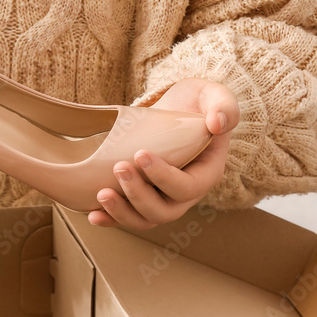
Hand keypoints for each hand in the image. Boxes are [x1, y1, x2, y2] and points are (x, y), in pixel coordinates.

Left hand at [88, 78, 237, 229]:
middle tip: (119, 167)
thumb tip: (217, 123)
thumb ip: (224, 106)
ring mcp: (163, 199)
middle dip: (139, 195)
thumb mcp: (214, 96)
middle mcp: (185, 194)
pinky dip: (111, 220)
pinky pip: (128, 217)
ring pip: (145, 220)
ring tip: (102, 194)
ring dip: (122, 212)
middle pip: (164, 211)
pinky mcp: (143, 197)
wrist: (178, 110)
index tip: (141, 153)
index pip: (187, 187)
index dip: (164, 177)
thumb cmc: (197, 104)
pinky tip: (93, 215)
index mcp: (206, 174)